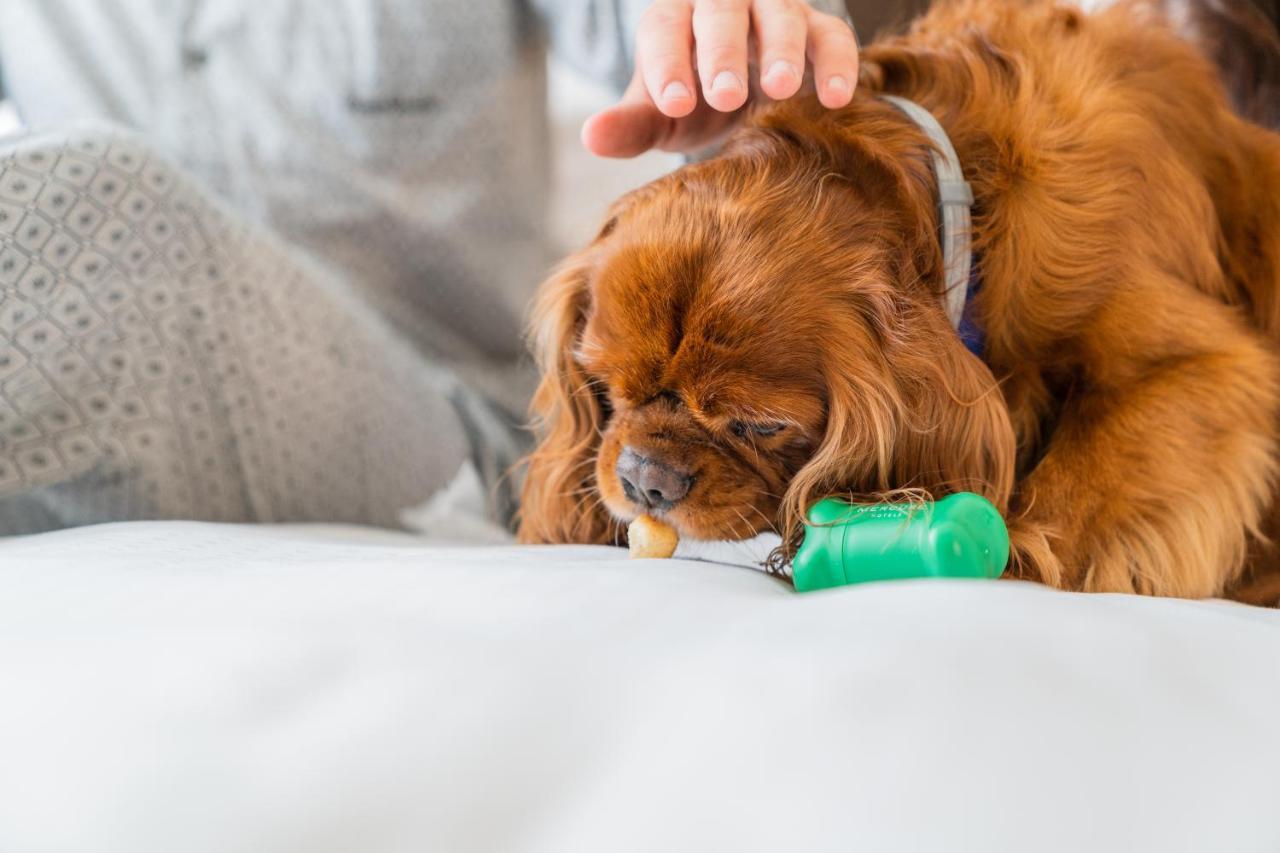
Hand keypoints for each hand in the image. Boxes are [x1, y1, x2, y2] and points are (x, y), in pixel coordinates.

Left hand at [581, 0, 858, 157]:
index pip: (665, 29)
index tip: (673, 103)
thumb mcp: (658, 114)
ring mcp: (774, 11)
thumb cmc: (690, 97)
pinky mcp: (817, 30)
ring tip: (780, 91)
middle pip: (722, 12)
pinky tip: (837, 100)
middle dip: (723, 52)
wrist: (739, 92)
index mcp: (674, 17)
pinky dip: (837, 64)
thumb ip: (630, 125)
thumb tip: (591, 137)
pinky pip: (832, 37)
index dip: (669, 64)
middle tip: (725, 96)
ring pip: (780, 15)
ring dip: (781, 51)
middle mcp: (724, 3)